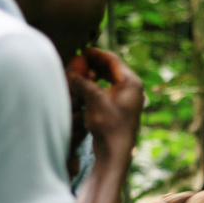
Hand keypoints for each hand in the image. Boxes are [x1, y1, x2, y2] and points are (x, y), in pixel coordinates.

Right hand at [67, 48, 143, 163]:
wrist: (114, 152)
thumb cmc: (108, 125)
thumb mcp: (93, 99)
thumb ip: (82, 82)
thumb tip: (71, 72)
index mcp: (131, 82)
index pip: (112, 60)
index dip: (96, 53)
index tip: (81, 50)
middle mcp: (133, 89)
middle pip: (111, 69)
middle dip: (93, 64)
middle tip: (77, 61)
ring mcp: (128, 100)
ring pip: (109, 80)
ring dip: (93, 76)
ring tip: (78, 75)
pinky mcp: (121, 109)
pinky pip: (107, 91)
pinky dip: (96, 87)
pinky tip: (84, 89)